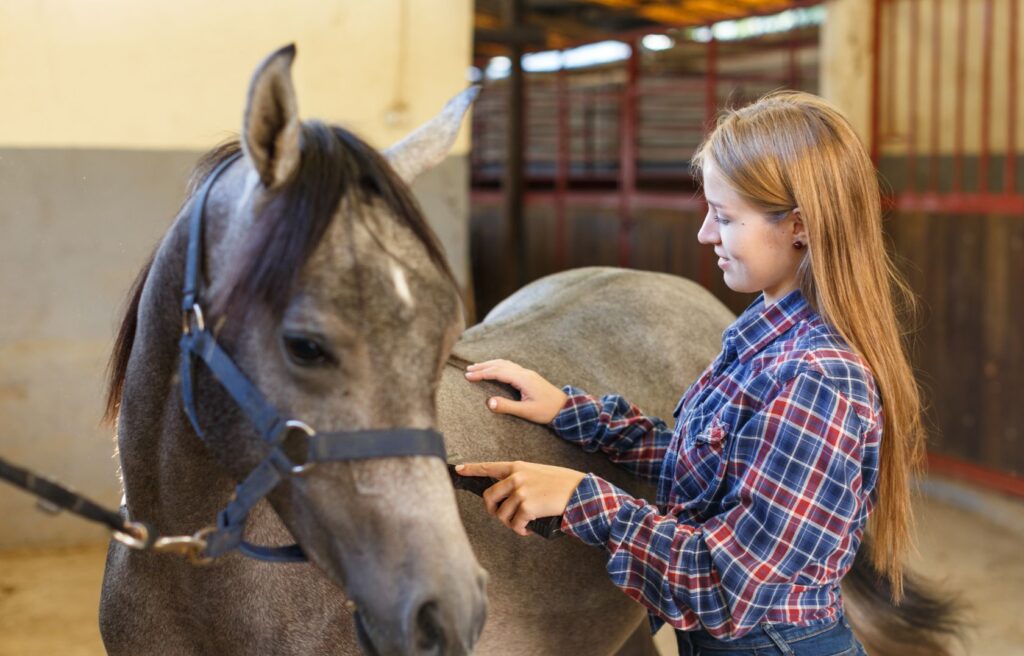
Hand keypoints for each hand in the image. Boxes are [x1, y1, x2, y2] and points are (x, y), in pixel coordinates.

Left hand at [454, 461, 585, 535]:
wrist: (580, 490)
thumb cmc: (562, 483)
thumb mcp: (538, 473)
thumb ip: (521, 479)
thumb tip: (509, 495)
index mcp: (517, 467)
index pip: (489, 467)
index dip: (472, 469)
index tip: (458, 470)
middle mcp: (516, 477)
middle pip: (489, 496)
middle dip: (492, 510)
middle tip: (502, 516)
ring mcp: (521, 491)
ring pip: (501, 514)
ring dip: (510, 523)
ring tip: (521, 524)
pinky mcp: (527, 506)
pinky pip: (515, 524)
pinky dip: (520, 530)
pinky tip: (527, 529)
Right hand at [464, 359, 567, 423]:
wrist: (565, 408)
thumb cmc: (547, 411)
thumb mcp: (526, 412)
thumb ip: (507, 406)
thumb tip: (488, 402)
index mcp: (523, 379)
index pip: (498, 372)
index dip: (482, 373)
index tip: (468, 376)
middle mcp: (524, 373)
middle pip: (500, 364)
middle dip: (483, 366)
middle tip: (468, 370)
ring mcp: (527, 373)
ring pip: (505, 364)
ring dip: (490, 364)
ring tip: (477, 367)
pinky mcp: (529, 377)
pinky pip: (510, 366)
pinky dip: (498, 366)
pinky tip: (494, 369)